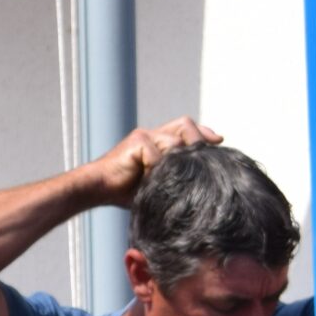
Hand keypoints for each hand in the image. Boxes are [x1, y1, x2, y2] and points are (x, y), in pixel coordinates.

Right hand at [91, 115, 221, 205]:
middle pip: (186, 125)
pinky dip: (157, 169)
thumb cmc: (123, 190)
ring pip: (175, 142)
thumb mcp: (157, 182)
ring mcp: (144, 136)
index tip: (218, 142)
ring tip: (168, 179)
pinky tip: (149, 181)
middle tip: (201, 162)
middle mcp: (152, 134)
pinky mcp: (136, 142)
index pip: (188, 128)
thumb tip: (204, 182)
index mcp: (158, 142)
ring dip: (176, 163)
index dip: (204, 133)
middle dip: (197, 141)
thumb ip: (176, 175)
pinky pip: (159, 154)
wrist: (96, 188)